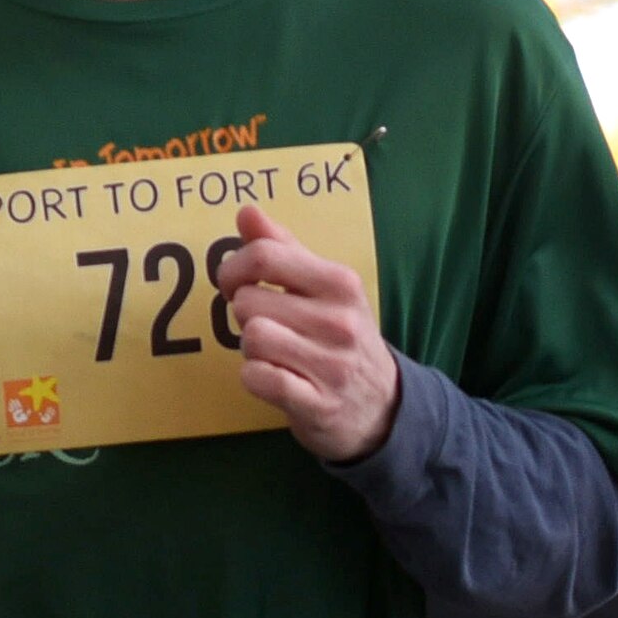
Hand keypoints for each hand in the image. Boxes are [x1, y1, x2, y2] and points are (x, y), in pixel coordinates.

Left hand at [227, 206, 400, 461]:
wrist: (385, 405)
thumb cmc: (343, 338)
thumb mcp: (326, 288)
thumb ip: (284, 248)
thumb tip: (247, 212)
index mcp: (341, 283)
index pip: (264, 256)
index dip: (233, 269)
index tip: (235, 285)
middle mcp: (340, 321)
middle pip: (248, 301)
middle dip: (246, 315)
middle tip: (268, 325)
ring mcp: (331, 365)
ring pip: (252, 338)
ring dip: (251, 348)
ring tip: (274, 353)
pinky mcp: (317, 404)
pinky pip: (257, 378)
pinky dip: (254, 378)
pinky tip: (272, 377)